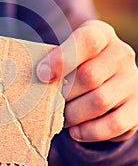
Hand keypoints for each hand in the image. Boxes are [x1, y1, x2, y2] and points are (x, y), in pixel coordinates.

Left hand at [37, 20, 137, 142]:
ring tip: (61, 117)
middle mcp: (121, 54)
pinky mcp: (137, 107)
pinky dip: (90, 131)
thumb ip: (53, 62)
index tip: (42, 75)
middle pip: (90, 76)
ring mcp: (132, 81)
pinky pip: (114, 124)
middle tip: (49, 103)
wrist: (105, 79)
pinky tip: (75, 131)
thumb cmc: (75, 65)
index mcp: (101, 34)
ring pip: (100, 101)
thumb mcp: (66, 53)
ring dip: (73, 114)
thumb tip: (38, 79)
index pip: (87, 42)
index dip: (62, 59)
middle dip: (64, 94)